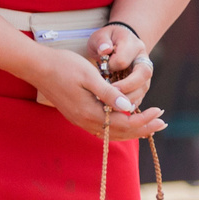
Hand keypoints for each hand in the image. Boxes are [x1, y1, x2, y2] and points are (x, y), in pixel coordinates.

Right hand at [28, 43, 163, 140]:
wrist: (36, 67)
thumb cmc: (63, 66)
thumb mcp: (89, 76)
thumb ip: (109, 94)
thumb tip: (129, 108)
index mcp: (88, 111)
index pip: (123, 123)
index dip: (144, 119)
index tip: (159, 110)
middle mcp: (83, 120)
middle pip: (119, 132)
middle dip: (143, 128)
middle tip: (162, 123)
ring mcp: (78, 119)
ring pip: (110, 133)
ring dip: (131, 130)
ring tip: (149, 127)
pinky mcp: (76, 115)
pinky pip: (101, 129)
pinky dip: (117, 128)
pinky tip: (124, 122)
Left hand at [91, 23, 152, 108]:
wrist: (118, 44)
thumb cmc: (106, 40)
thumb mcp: (101, 36)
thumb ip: (102, 41)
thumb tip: (105, 49)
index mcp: (134, 45)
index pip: (125, 59)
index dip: (113, 66)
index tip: (102, 70)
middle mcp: (143, 60)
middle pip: (143, 75)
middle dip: (128, 87)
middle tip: (112, 94)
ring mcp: (144, 74)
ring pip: (143, 88)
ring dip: (129, 99)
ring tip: (114, 106)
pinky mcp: (140, 86)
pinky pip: (139, 97)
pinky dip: (130, 106)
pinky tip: (118, 113)